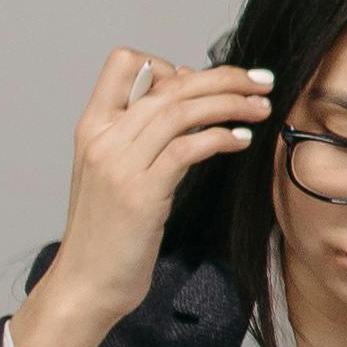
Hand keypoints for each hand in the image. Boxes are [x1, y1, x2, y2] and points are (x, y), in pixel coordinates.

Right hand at [12, 46, 269, 346]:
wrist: (85, 284)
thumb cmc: (107, 230)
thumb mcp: (115, 171)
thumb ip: (140, 132)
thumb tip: (182, 87)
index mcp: (92, 127)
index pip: (123, 63)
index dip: (167, 63)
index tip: (202, 82)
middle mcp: (103, 138)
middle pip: (169, 83)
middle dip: (223, 77)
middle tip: (261, 80)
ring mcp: (120, 164)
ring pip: (182, 110)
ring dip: (231, 102)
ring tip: (261, 106)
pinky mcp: (141, 193)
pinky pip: (188, 147)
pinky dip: (221, 137)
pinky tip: (242, 141)